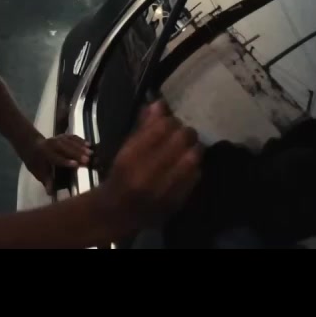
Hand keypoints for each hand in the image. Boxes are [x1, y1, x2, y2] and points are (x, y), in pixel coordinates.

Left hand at [23, 134, 91, 193]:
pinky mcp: (62, 135)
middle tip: (87, 160)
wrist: (31, 145)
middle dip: (76, 153)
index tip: (76, 165)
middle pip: (65, 148)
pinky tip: (88, 144)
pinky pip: (72, 137)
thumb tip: (50, 192)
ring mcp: (57, 138)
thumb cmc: (36, 162)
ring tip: (90, 153)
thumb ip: (46, 181)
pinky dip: (80, 140)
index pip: (56, 157)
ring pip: (69, 141)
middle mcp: (51, 144)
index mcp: (44, 153)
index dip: (66, 161)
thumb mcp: (38, 172)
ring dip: (80, 147)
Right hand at [96, 101, 201, 229]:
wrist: (120, 212)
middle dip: (185, 133)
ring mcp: (165, 188)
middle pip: (181, 140)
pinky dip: (195, 167)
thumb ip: (144, 127)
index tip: (169, 122)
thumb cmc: (121, 175)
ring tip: (189, 147)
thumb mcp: (126, 148)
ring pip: (192, 157)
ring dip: (193, 148)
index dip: (170, 120)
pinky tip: (188, 165)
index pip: (162, 127)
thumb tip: (160, 103)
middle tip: (182, 134)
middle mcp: (149, 172)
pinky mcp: (178, 200)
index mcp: (132, 156)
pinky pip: (196, 176)